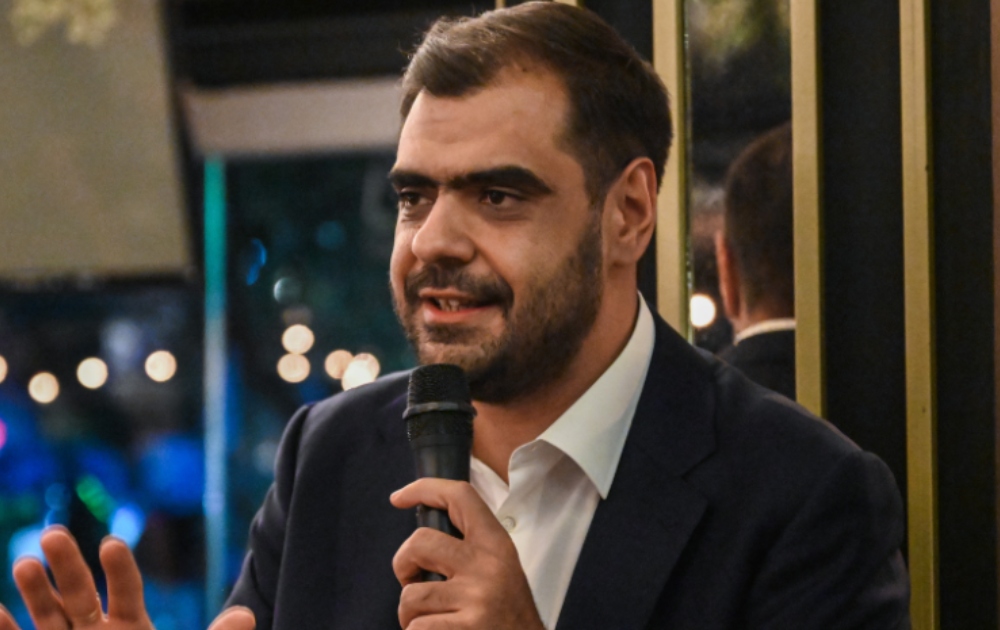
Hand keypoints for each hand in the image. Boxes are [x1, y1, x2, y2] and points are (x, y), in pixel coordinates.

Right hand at [0, 526, 254, 629]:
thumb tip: (246, 615)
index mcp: (129, 628)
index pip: (126, 592)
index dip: (119, 570)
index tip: (110, 544)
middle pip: (81, 593)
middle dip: (67, 565)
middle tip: (53, 534)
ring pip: (48, 615)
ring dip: (34, 591)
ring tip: (25, 563)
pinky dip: (3, 627)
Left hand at [390, 479, 544, 629]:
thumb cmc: (509, 615)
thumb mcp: (502, 571)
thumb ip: (471, 550)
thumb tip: (422, 541)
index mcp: (496, 545)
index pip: (460, 497)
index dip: (425, 488)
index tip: (400, 496)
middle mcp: (487, 566)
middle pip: (419, 542)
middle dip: (403, 565)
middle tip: (413, 582)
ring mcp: (476, 598)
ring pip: (410, 595)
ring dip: (410, 614)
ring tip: (430, 621)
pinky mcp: (466, 629)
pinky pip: (416, 627)